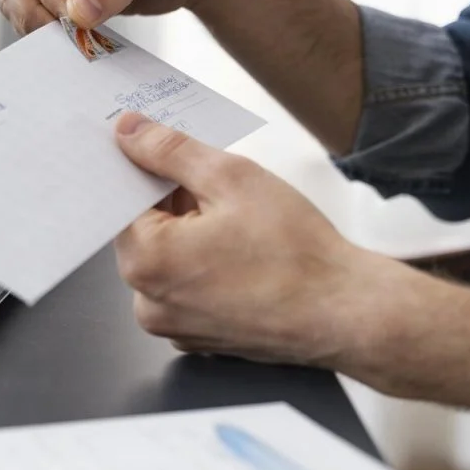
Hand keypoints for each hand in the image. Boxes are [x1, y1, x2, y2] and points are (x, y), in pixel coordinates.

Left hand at [112, 112, 412, 370]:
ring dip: (194, 233)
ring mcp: (174, 327)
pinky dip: (207, 265)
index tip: (173, 155)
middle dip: (177, 202)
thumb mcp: (231, 178)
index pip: (122, 199)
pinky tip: (247, 255)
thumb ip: (171, 151)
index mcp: (145, 263)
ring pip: (169, 259)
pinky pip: (189, 287)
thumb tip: (129, 132)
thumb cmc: (296, 252)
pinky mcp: (201, 337)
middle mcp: (148, 303)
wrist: (346, 314)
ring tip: (243, 226)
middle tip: (224, 190)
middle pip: (145, 231)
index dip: (150, 170)